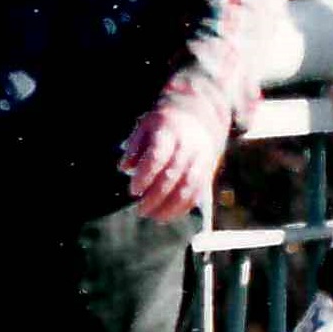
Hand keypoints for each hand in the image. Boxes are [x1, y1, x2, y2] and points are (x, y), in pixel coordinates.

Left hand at [120, 92, 227, 222]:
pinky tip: (170, 215)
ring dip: (171, 205)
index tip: (133, 190)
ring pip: (188, 186)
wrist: (200, 114)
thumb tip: (124, 168)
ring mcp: (200, 158)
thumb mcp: (146, 125)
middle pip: (172, 175)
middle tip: (140, 211)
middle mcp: (187, 146)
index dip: (145, 175)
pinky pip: (198, 191)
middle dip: (155, 196)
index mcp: (169, 132)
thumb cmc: (165, 123)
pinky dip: (184, 206)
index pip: (157, 156)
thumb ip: (134, 146)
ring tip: (155, 217)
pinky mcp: (208, 170)